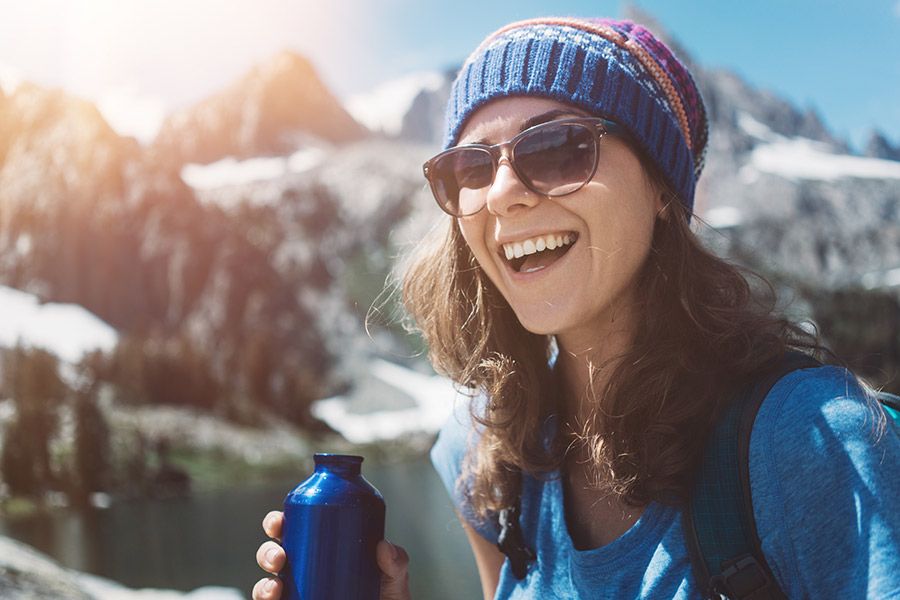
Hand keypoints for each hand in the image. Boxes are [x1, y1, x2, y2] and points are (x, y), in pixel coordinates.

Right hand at [252, 510, 411, 599]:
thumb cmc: (386, 597)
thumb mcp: (393, 577)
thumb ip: (396, 561)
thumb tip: (384, 546)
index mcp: (321, 548)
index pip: (294, 528)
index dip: (278, 521)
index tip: (279, 520)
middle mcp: (304, 569)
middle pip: (274, 553)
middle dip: (267, 550)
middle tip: (280, 555)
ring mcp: (297, 593)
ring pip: (268, 583)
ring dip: (263, 582)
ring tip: (276, 585)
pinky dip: (264, 599)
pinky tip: (273, 598)